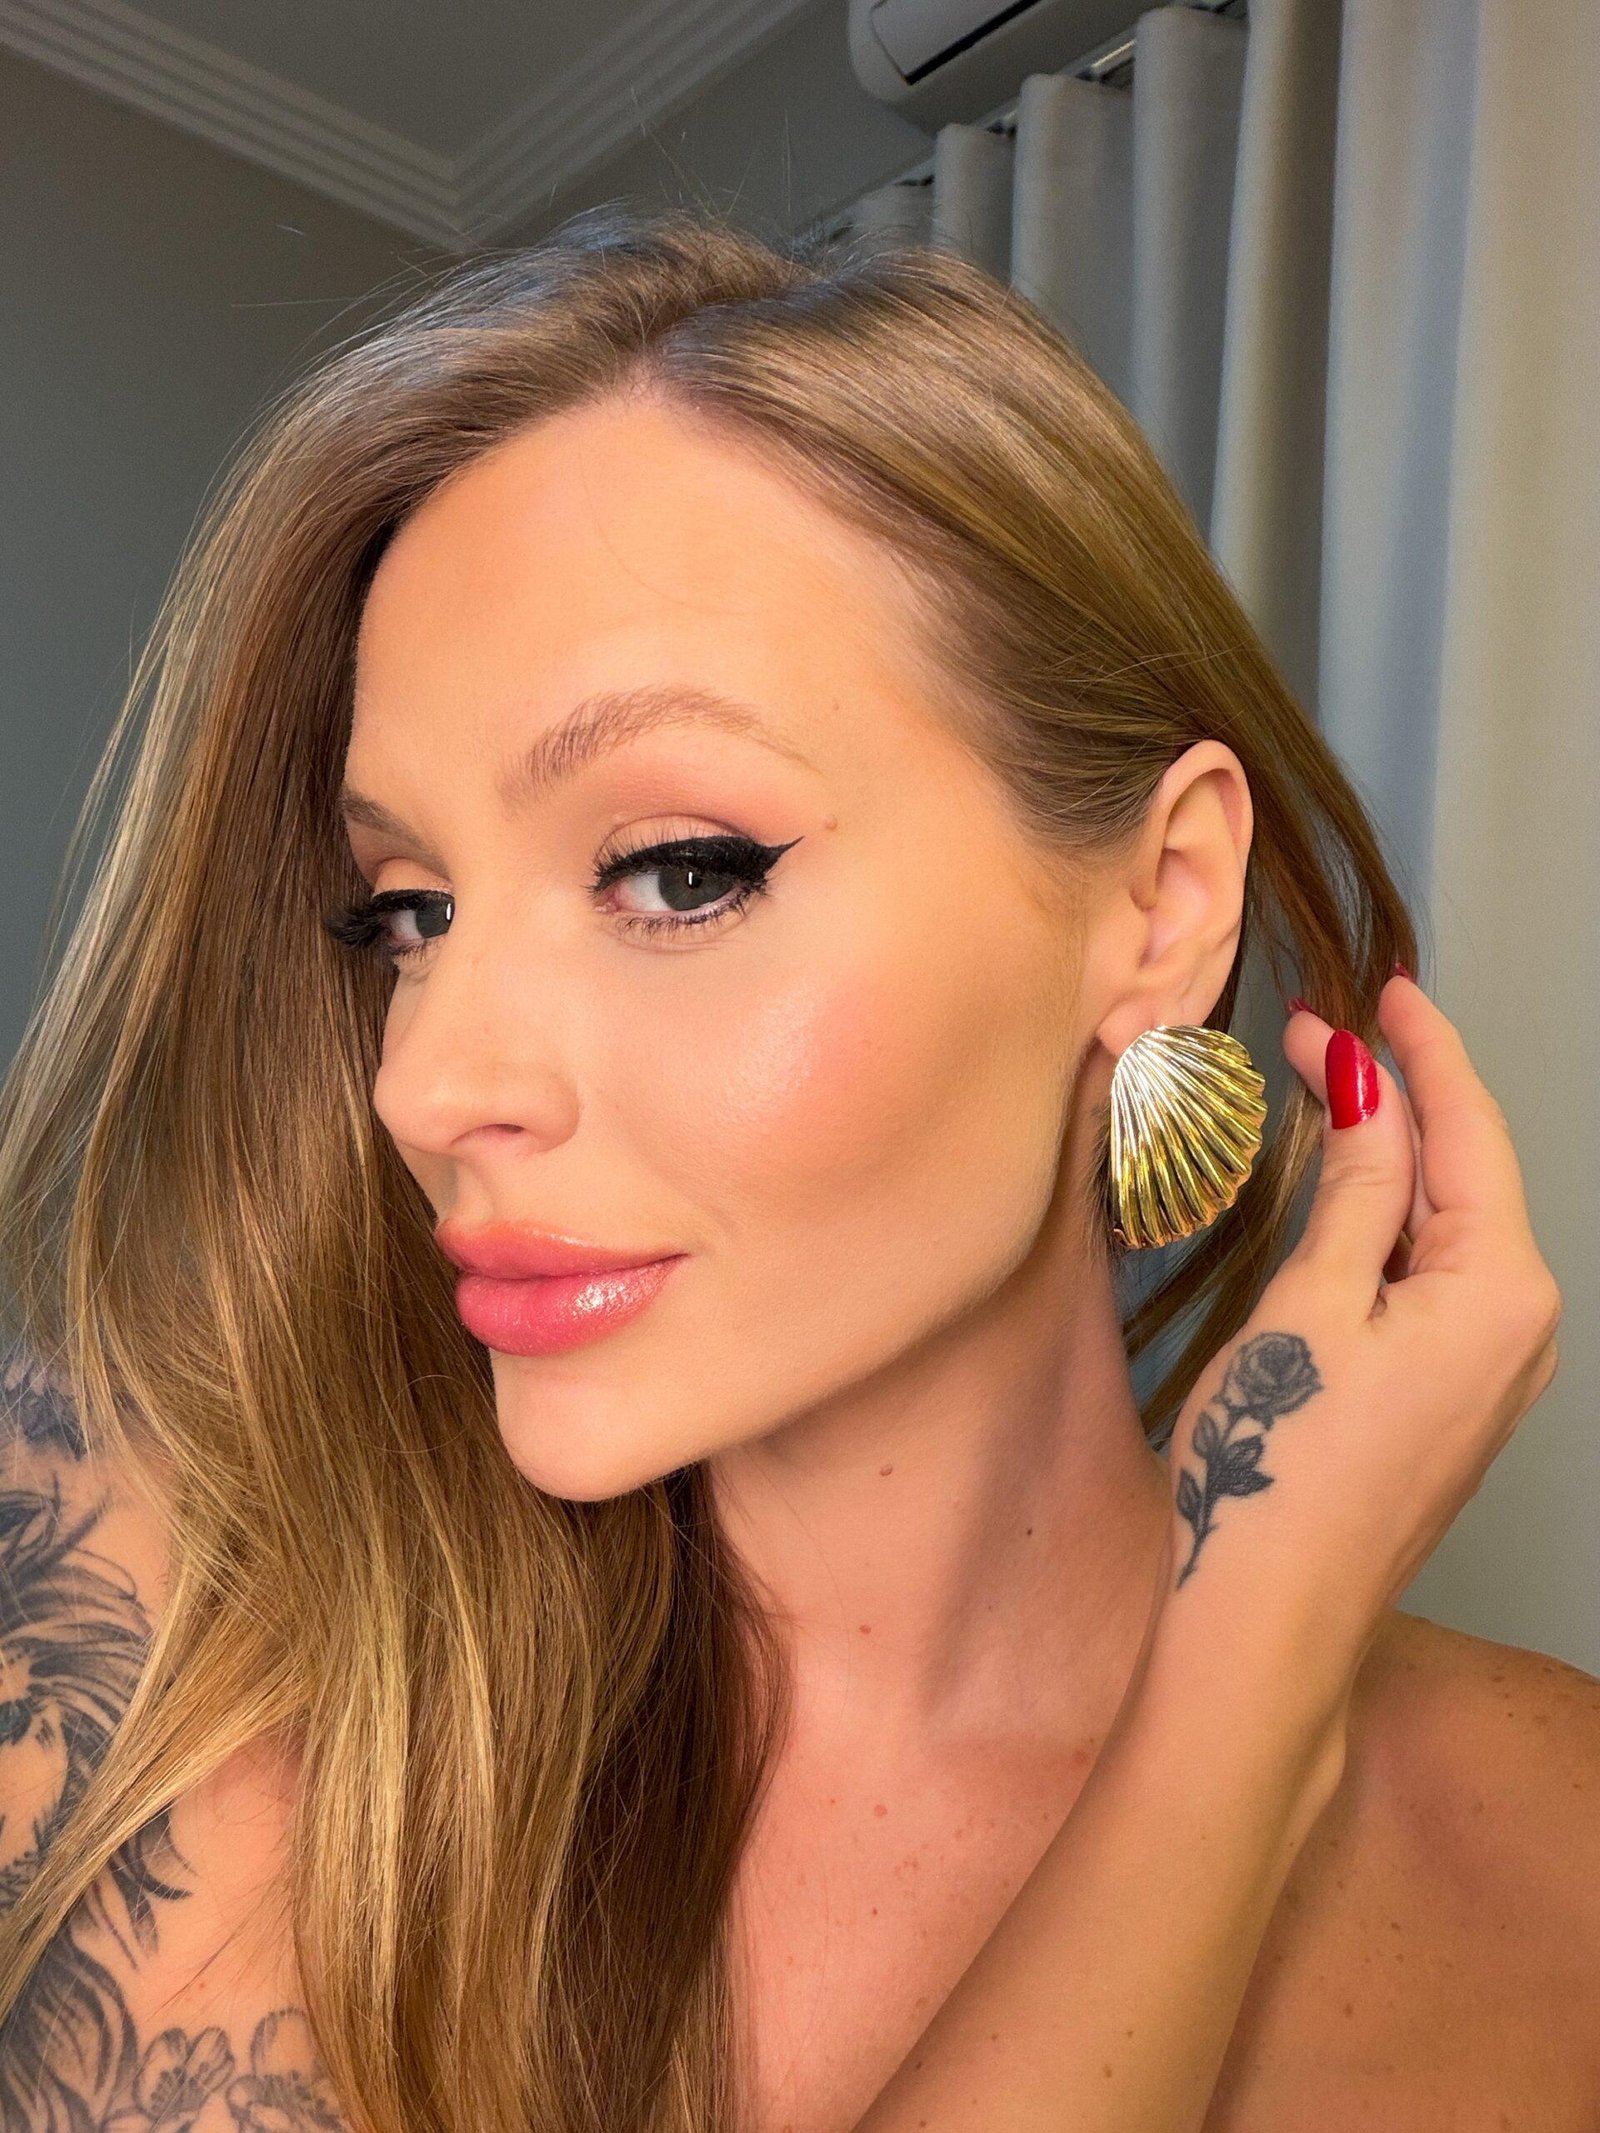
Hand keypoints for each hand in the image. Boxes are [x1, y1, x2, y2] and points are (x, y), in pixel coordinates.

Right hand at [1162, 972, 1561, 1673]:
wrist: (1271, 1615)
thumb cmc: (1280, 1459)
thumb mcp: (1313, 1298)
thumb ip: (1354, 1184)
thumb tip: (1366, 1087)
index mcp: (1502, 1289)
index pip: (1470, 1132)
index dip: (1425, 1051)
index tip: (1384, 987)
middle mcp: (1522, 1326)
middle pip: (1464, 1178)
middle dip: (1395, 1100)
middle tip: (1316, 1034)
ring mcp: (1492, 1370)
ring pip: (1445, 1231)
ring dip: (1389, 1161)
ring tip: (1324, 1096)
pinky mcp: (1453, 1400)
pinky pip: (1433, 1283)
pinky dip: (1388, 1226)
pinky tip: (1345, 1197)